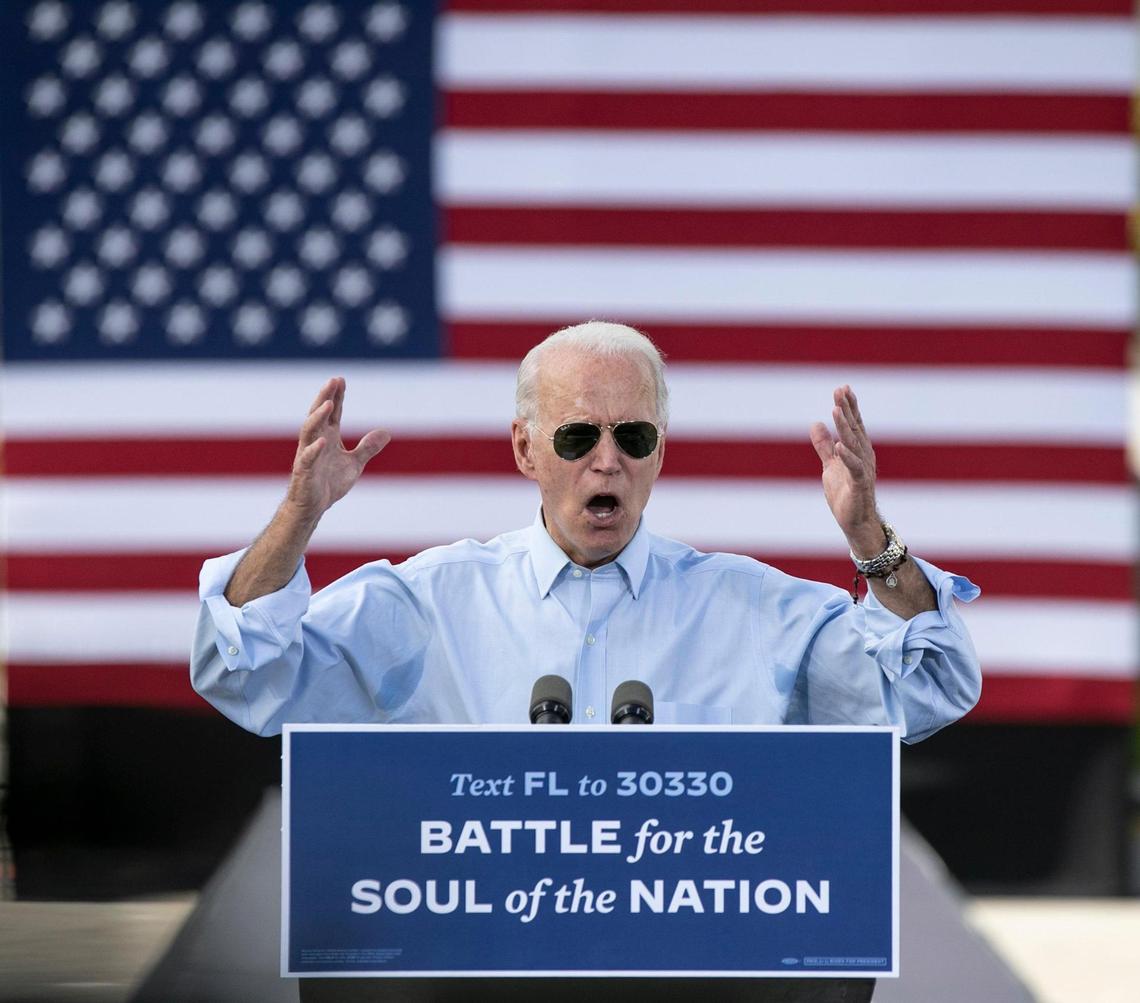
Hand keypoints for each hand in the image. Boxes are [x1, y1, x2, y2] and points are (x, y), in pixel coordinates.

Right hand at [286, 377, 390, 521]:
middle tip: (333, 381)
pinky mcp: (304, 472)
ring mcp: (308, 455)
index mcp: (328, 437)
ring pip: (309, 431)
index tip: (341, 379)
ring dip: (318, 417)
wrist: (313, 507)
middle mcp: (316, 442)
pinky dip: (315, 450)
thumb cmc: (329, 483)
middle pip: (319, 415)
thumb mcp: (355, 463)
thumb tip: (386, 432)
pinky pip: (308, 459)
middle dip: (325, 397)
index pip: (332, 413)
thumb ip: (368, 447)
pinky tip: (324, 441)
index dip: (336, 397)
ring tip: (327, 403)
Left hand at [809, 385, 882, 556]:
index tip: (842, 388)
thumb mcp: (830, 466)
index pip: (853, 425)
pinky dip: (847, 457)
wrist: (856, 523)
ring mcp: (863, 470)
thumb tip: (815, 423)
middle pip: (855, 429)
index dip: (849, 407)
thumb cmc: (846, 494)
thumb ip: (823, 445)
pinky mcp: (860, 486)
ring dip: (845, 427)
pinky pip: (854, 468)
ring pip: (854, 445)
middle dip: (848, 409)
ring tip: (836, 410)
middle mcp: (864, 457)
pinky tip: (839, 445)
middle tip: (840, 390)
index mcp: (858, 451)